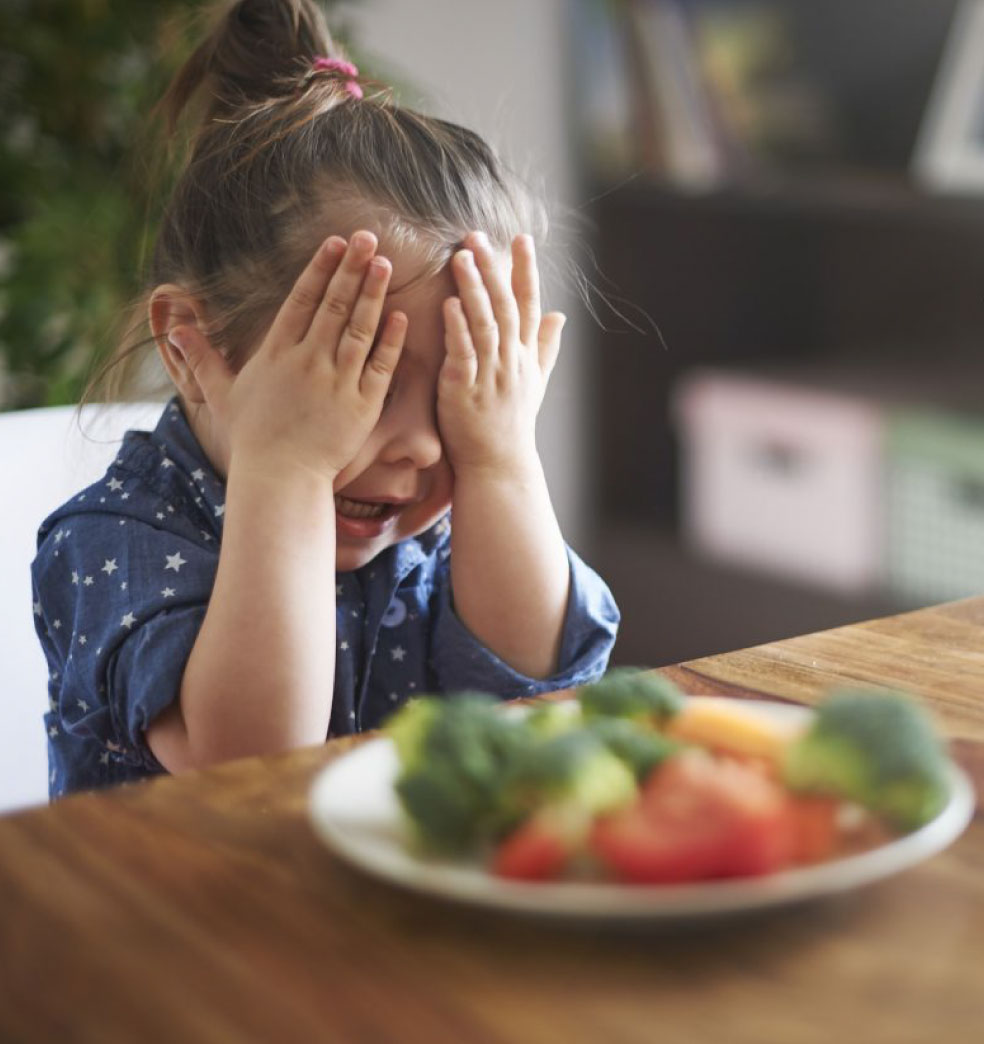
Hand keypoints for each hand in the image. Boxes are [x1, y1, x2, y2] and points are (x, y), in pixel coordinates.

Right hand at [168, 231, 404, 482]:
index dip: (320, 268)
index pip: (302, 300)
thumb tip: (174, 327)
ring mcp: (338, 382)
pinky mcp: (362, 405)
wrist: (280, 478)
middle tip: (368, 237)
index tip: (335, 242)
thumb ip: (203, 357)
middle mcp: (308, 361)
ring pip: (359, 328)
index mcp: (277, 353)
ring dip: (373, 294)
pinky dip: (391, 340)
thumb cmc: (253, 438)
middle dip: (351, 268)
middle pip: (334, 305)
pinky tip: (401, 315)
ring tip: (386, 264)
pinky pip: (380, 365)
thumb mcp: (222, 394)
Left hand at [437, 231, 564, 477]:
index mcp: (526, 356)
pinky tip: (448, 304)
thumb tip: (561, 315)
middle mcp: (512, 362)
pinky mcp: (465, 391)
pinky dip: (457, 329)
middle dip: (493, 269)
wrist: (498, 466)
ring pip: (485, 324)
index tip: (521, 238)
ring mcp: (490, 376)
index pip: (530, 305)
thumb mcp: (535, 383)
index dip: (525, 270)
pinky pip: (463, 354)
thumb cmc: (512, 424)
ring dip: (473, 289)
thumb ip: (545, 347)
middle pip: (506, 306)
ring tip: (461, 257)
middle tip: (477, 236)